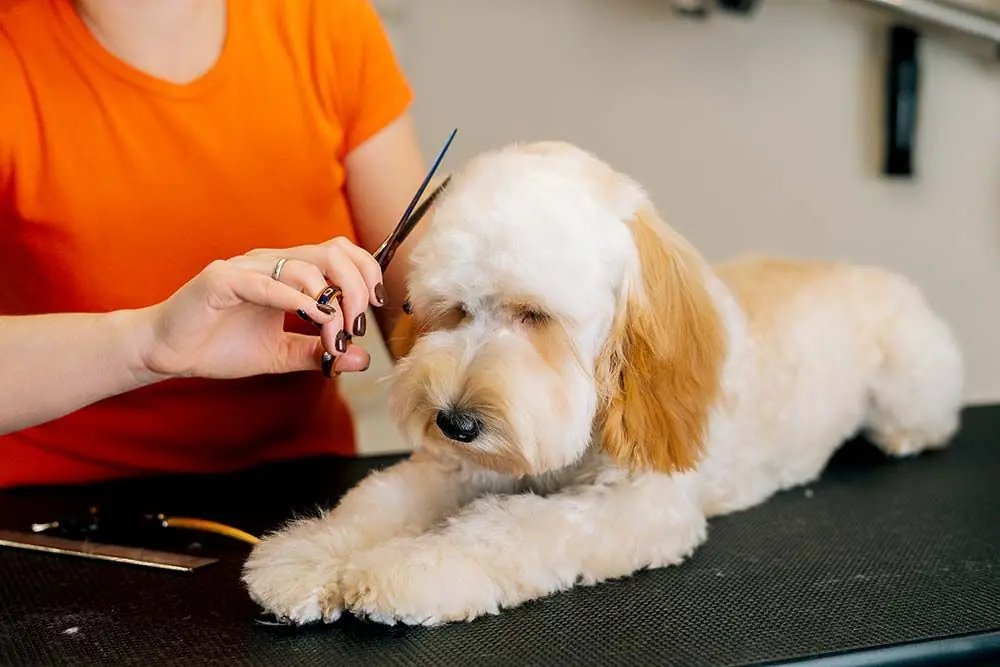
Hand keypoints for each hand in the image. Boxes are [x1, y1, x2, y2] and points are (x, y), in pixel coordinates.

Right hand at [137, 237, 385, 380]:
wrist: (167, 353)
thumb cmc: (220, 347)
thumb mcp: (281, 355)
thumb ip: (319, 353)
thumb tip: (362, 358)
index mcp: (288, 273)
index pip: (340, 253)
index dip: (366, 273)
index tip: (375, 308)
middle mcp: (271, 263)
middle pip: (332, 253)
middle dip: (355, 288)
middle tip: (357, 325)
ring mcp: (247, 267)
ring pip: (305, 267)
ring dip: (329, 304)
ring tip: (333, 336)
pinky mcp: (222, 280)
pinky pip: (266, 282)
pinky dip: (295, 299)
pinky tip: (313, 319)